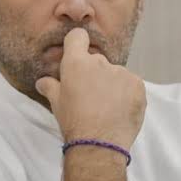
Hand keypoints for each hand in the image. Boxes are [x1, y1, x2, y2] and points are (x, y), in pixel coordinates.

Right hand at [35, 28, 145, 149]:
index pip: (77, 37)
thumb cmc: (73, 121)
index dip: (76, 43)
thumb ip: (50, 87)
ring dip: (111, 84)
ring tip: (106, 106)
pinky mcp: (137, 85)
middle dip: (93, 72)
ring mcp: (121, 72)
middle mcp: (99, 62)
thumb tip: (42, 82)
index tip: (77, 53)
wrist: (99, 143)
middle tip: (89, 94)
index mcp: (76, 63)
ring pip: (114, 73)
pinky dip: (126, 93)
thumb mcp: (56, 103)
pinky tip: (119, 109)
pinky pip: (130, 84)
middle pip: (96, 60)